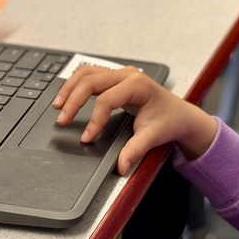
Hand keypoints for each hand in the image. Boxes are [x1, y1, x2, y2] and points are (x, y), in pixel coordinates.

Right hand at [52, 66, 218, 173]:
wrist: (181, 114)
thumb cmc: (170, 120)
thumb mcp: (153, 136)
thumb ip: (135, 150)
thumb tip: (121, 165)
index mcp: (138, 85)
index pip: (106, 100)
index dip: (94, 120)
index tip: (87, 138)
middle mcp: (127, 75)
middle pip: (90, 81)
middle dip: (73, 100)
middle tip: (62, 119)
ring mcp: (121, 74)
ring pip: (87, 73)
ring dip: (70, 88)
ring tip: (58, 105)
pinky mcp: (116, 79)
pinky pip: (91, 76)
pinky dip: (76, 86)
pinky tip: (68, 97)